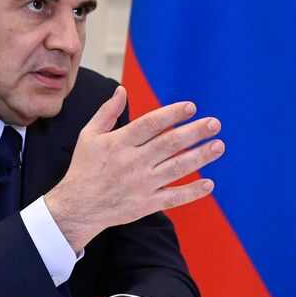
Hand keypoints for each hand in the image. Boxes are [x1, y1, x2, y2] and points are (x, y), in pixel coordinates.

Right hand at [45, 87, 224, 249]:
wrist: (77, 207)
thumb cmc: (84, 167)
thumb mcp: (88, 136)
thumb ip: (107, 112)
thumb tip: (121, 89)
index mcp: (119, 142)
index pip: (151, 123)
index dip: (173, 114)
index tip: (192, 107)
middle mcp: (133, 162)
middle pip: (170, 144)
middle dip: (194, 132)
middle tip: (215, 124)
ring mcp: (141, 184)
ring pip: (176, 168)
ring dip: (200, 157)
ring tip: (218, 146)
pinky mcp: (146, 204)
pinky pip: (173, 198)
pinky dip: (192, 192)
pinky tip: (209, 183)